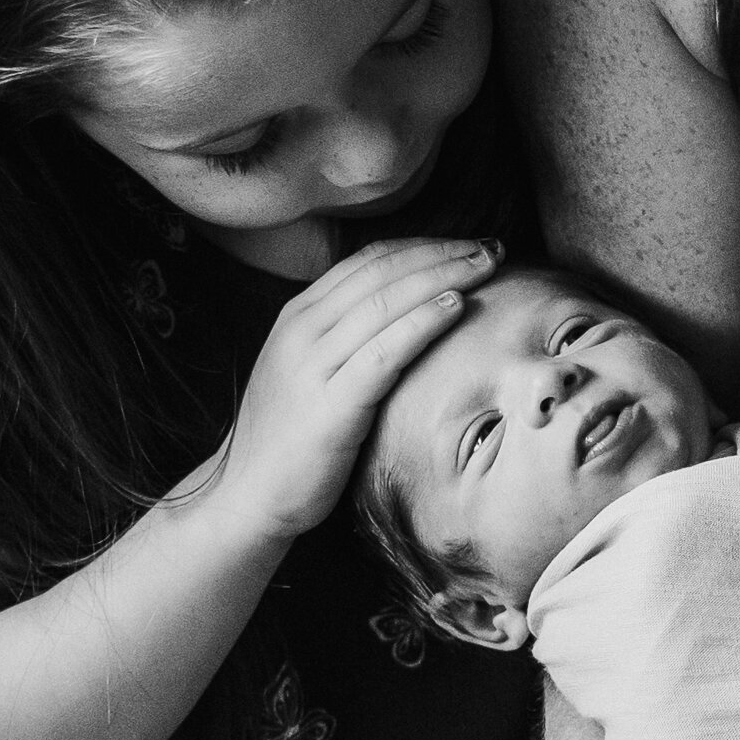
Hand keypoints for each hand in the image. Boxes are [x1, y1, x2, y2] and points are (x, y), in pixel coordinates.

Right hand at [217, 236, 500, 540]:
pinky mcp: (330, 406)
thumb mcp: (307, 369)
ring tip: (487, 267)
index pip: (367, 261)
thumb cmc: (289, 438)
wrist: (248, 495)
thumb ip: (343, 336)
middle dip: (441, 253)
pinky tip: (455, 307)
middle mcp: (302, 330)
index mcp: (297, 316)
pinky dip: (422, 323)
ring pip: (385, 302)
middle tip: (491, 247)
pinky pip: (384, 353)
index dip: (421, 245)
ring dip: (442, 277)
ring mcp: (312, 366)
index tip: (466, 244)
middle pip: (381, 272)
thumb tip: (404, 312)